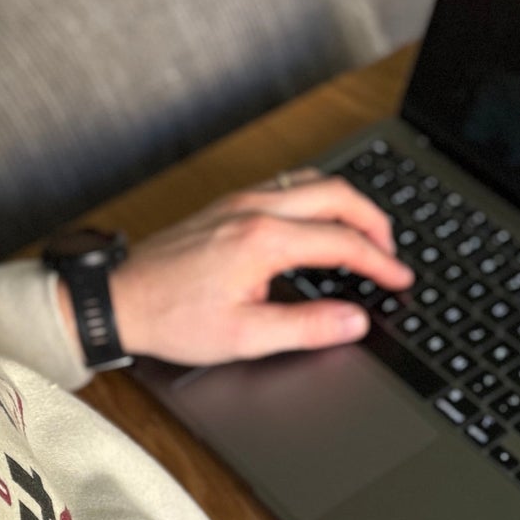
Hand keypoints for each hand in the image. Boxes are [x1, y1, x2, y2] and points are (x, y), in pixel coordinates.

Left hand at [80, 172, 413, 365]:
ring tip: (364, 237)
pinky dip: (318, 201)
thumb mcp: (246, 336)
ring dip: (347, 205)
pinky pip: (288, 187)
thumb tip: (354, 320)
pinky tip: (319, 225)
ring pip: (312, 183)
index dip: (381, 263)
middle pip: (337, 194)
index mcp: (264, 240)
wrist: (119, 300)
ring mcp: (239, 201)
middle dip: (375, 221)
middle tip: (392, 253)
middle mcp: (255, 209)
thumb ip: (307, 327)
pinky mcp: (227, 205)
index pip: (343, 242)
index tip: (400, 279)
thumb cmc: (172, 317)